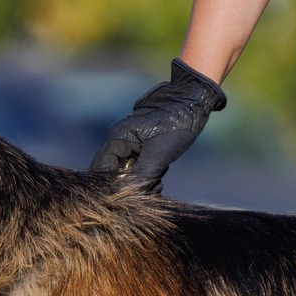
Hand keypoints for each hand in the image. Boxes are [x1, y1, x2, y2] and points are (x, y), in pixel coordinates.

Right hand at [90, 60, 226, 189]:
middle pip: (115, 172)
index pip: (102, 171)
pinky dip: (149, 169)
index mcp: (116, 139)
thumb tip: (127, 197)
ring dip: (144, 177)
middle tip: (155, 186)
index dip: (114, 188)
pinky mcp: (142, 140)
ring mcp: (130, 138)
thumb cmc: (176, 124)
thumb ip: (140, 177)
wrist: (193, 97)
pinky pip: (139, 161)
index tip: (133, 198)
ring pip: (129, 168)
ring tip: (162, 174)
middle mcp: (118, 138)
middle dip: (133, 184)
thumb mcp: (159, 155)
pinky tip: (163, 169)